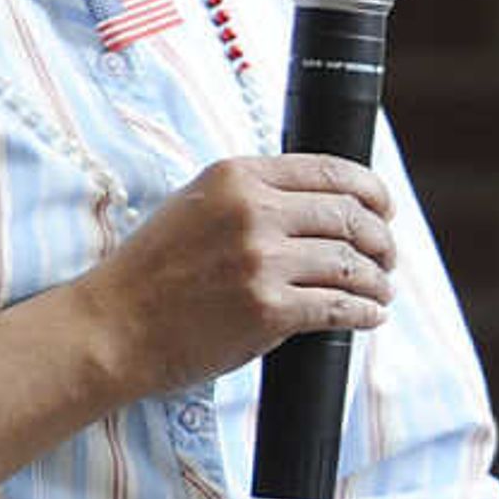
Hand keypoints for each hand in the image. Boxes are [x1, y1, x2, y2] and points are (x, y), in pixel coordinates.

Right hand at [82, 154, 396, 399]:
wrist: (111, 328)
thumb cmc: (153, 273)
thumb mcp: (195, 205)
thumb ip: (251, 195)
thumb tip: (320, 200)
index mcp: (236, 177)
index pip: (330, 170)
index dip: (372, 191)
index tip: (385, 209)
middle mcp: (252, 212)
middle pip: (350, 216)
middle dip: (381, 239)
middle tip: (387, 257)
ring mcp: (262, 262)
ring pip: (352, 264)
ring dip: (377, 280)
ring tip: (381, 289)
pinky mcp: (269, 310)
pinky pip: (340, 307)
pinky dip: (365, 312)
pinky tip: (370, 315)